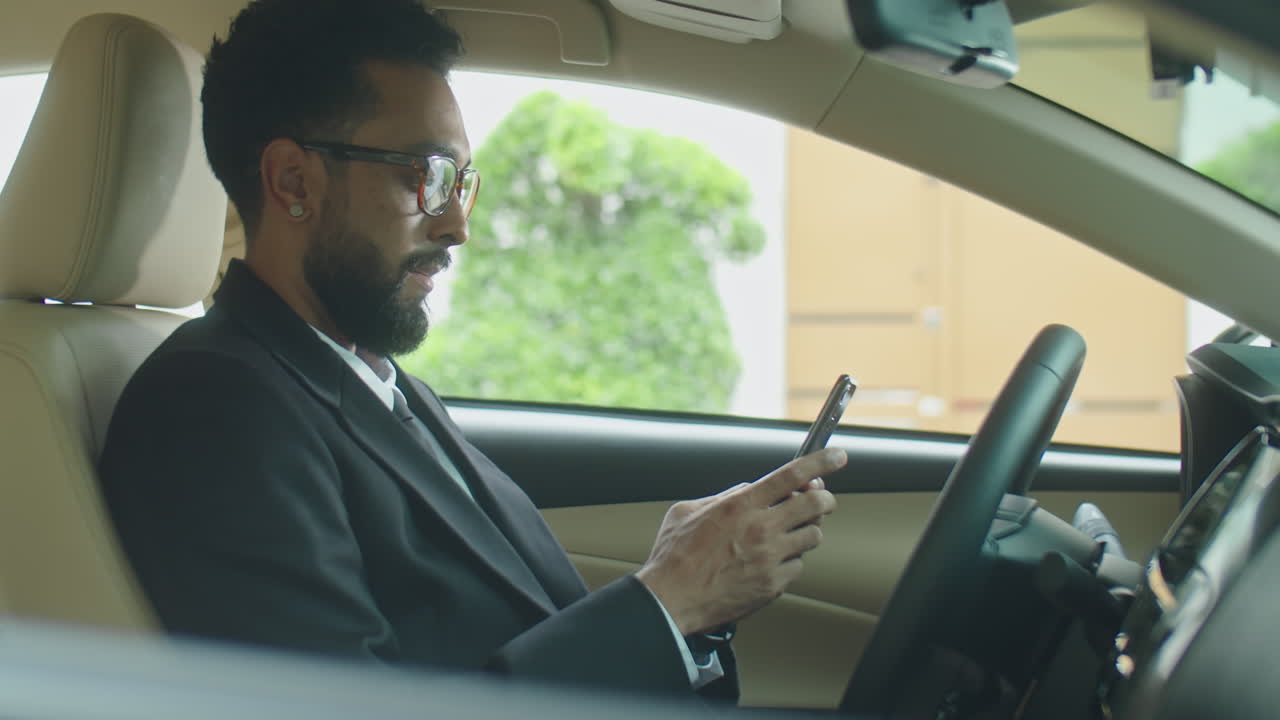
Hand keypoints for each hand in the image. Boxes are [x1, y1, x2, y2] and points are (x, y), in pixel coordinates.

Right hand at [635, 447, 843, 635]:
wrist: (670, 601)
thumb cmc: (675, 557)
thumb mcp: (689, 510)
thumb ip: (726, 496)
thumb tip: (749, 491)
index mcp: (741, 506)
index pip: (792, 475)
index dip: (821, 462)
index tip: (837, 457)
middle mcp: (761, 530)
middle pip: (816, 505)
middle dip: (825, 499)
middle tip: (821, 500)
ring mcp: (770, 559)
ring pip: (813, 536)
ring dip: (806, 531)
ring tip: (787, 534)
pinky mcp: (773, 585)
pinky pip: (797, 566)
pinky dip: (788, 561)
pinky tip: (769, 562)